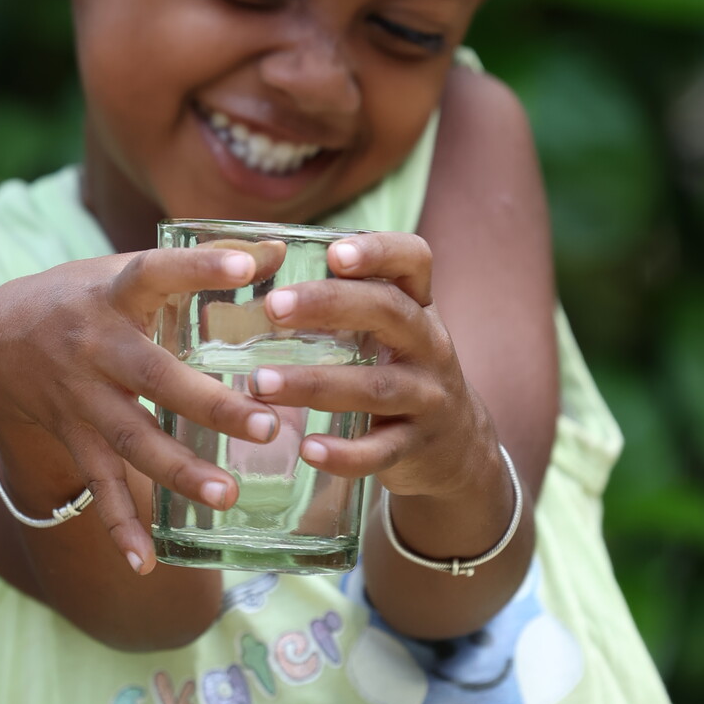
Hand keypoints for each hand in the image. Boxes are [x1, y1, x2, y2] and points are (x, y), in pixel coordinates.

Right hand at [0, 244, 286, 569]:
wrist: (0, 337)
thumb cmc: (89, 296)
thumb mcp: (130, 268)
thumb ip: (204, 262)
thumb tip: (283, 249)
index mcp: (115, 294)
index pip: (157, 273)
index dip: (200, 267)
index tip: (249, 266)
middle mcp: (95, 347)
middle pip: (153, 378)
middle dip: (208, 405)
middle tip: (263, 426)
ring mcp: (80, 398)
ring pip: (130, 439)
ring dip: (178, 471)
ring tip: (227, 495)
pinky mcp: (72, 437)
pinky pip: (97, 486)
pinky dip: (118, 527)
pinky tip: (145, 564)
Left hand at [246, 231, 500, 502]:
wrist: (454, 445)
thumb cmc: (399, 370)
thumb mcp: (388, 330)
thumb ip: (340, 303)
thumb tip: (249, 272)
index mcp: (418, 305)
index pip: (414, 259)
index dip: (378, 251)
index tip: (334, 253)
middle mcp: (429, 344)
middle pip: (390, 312)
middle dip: (330, 304)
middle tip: (273, 306)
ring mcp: (428, 397)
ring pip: (376, 386)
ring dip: (316, 384)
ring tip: (261, 384)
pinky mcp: (416, 446)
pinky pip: (381, 451)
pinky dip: (345, 453)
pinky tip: (307, 448)